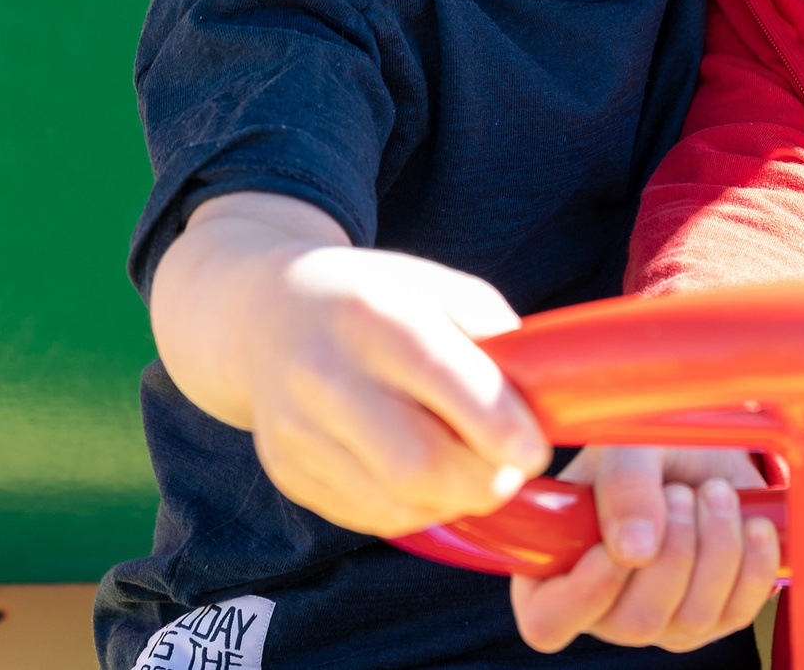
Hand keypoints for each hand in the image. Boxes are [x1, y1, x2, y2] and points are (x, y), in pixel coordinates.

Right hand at [148, 192, 550, 537]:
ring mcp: (296, 430)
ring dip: (453, 501)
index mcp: (371, 314)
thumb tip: (539, 395)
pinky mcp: (286, 472)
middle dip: (483, 481)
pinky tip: (427, 479)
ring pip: (395, 503)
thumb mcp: (433, 285)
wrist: (265, 316)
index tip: (536, 450)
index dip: (498, 425)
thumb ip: (489, 332)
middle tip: (510, 469)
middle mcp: (325, 374)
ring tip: (472, 472)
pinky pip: (368, 517)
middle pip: (417, 463)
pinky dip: (414, 510)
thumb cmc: (372, 300)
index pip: (442, 378)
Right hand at [510, 447, 779, 652]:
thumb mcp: (628, 446)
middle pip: (634, 623)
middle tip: (680, 493)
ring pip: (691, 618)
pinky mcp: (715, 619)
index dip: (585, 592)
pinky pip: (737, 613)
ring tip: (715, 492)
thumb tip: (635, 549)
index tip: (620, 543)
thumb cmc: (650, 447)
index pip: (549, 620)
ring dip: (714, 546)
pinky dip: (752, 564)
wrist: (707, 449)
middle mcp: (605, 607)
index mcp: (558, 568)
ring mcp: (662, 620)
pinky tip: (752, 524)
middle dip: (671, 551)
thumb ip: (622, 486)